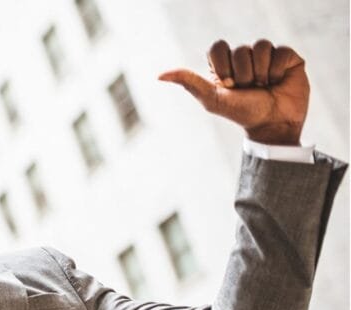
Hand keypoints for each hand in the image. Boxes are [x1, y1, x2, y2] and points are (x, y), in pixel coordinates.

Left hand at [159, 39, 308, 144]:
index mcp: (224, 64)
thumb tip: (160, 75)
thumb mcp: (212, 99)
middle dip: (243, 74)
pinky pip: (281, 50)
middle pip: (240, 49)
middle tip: (248, 88)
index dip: (223, 66)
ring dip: (260, 72)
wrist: (272, 125)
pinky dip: (277, 70)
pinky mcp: (287, 57)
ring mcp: (266, 55)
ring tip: (263, 85)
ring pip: (260, 46)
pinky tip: (277, 81)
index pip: (218, 47)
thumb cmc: (241, 113)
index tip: (228, 85)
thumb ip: (189, 82)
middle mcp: (244, 57)